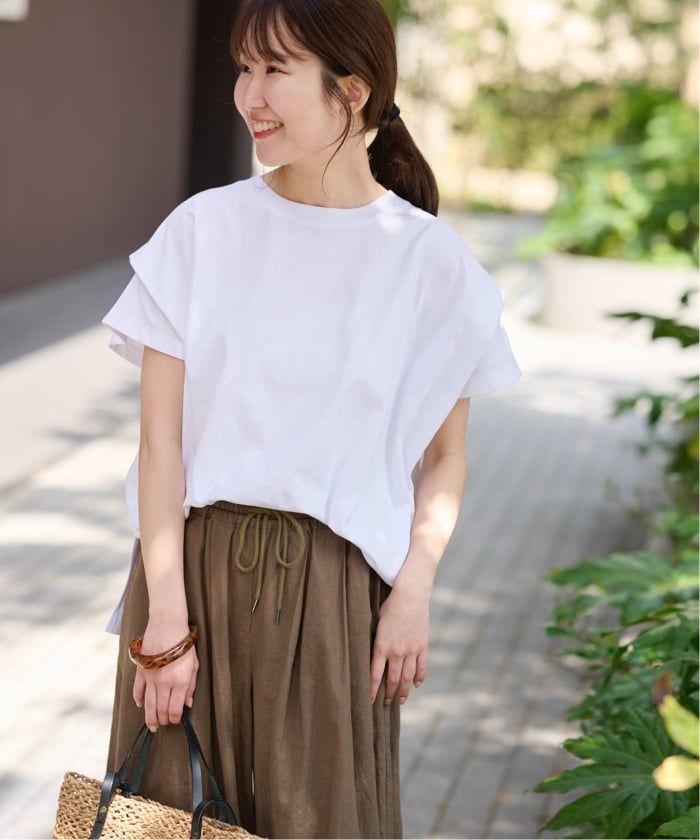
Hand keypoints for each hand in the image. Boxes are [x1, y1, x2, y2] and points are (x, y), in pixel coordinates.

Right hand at [133, 619, 198, 731]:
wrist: (167, 625)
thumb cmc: (184, 643)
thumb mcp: (195, 664)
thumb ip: (191, 686)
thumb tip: (188, 704)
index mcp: (180, 681)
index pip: (175, 709)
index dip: (175, 718)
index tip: (176, 720)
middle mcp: (165, 682)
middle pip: (160, 709)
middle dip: (162, 720)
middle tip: (163, 725)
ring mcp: (151, 677)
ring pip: (148, 704)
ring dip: (149, 717)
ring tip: (152, 725)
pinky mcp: (141, 670)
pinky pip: (137, 689)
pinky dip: (138, 699)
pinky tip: (140, 705)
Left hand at [370, 583, 429, 705]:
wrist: (410, 595)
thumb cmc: (390, 606)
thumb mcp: (377, 622)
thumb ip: (377, 640)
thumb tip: (374, 653)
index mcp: (382, 646)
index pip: (375, 674)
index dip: (372, 689)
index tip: (370, 700)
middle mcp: (396, 652)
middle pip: (392, 679)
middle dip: (388, 694)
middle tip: (386, 703)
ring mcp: (411, 650)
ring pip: (407, 677)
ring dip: (403, 691)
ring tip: (400, 700)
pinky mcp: (422, 646)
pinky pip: (421, 667)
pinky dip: (419, 678)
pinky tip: (416, 685)